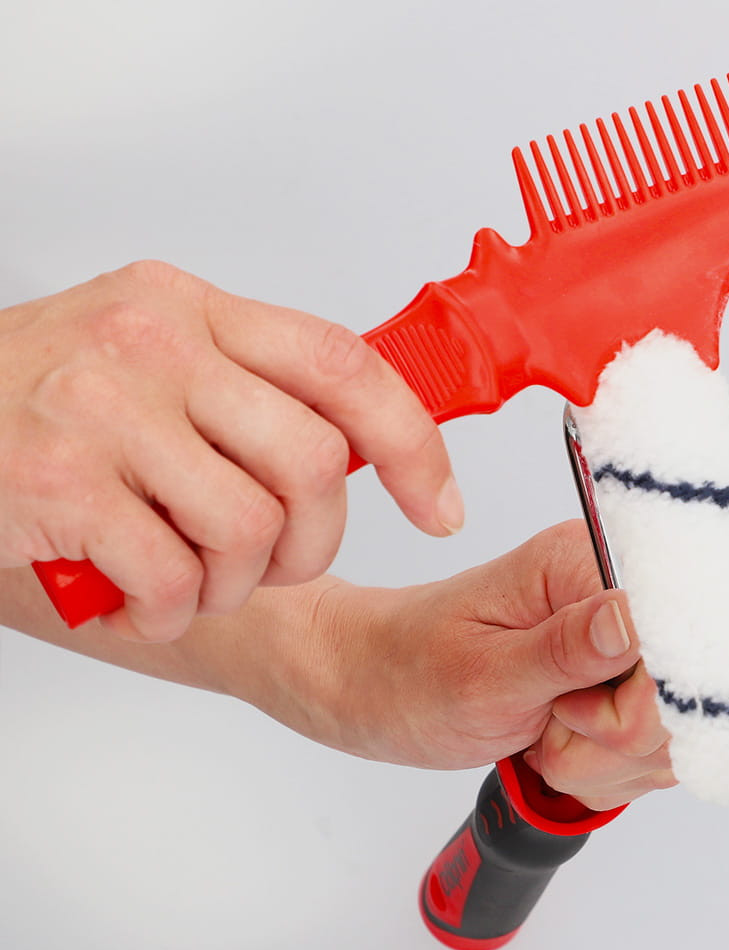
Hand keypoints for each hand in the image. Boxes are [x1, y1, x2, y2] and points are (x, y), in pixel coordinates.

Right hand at [0, 261, 461, 641]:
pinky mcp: (61, 483)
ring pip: (253, 530)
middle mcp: (156, 344)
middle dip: (313, 543)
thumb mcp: (155, 367)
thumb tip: (368, 454)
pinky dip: (169, 612)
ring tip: (186, 575)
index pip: (345, 365)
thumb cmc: (43, 407)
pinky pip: (177, 580)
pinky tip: (135, 595)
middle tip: (272, 561)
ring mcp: (104, 409)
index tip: (440, 506)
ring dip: (232, 585)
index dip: (414, 444)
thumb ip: (252, 398)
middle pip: (318, 462)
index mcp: (196, 312)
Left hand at [267, 520, 676, 809]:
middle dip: (612, 738)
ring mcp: (622, 645)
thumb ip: (565, 650)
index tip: (574, 711)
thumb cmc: (410, 667)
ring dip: (602, 759)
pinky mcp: (618, 685)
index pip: (675, 636)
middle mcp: (615, 594)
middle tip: (546, 723)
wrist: (375, 683)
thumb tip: (633, 619)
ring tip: (541, 731)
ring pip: (670, 734)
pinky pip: (649, 752)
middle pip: (684, 695)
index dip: (638, 698)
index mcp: (586, 563)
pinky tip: (553, 742)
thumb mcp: (481, 671)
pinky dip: (601, 768)